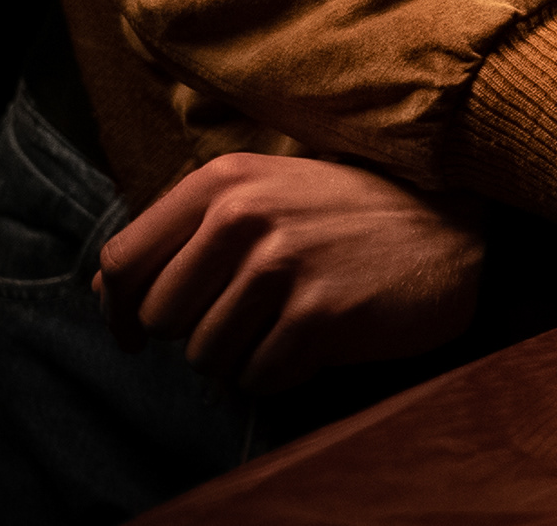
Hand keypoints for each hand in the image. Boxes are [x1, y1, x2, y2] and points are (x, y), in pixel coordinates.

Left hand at [95, 153, 480, 393]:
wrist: (452, 225)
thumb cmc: (348, 212)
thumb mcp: (265, 193)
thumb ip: (183, 231)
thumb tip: (105, 287)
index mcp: (225, 180)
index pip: (123, 260)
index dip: (119, 309)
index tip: (137, 332)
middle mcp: (247, 215)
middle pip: (160, 318)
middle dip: (195, 332)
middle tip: (244, 319)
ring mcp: (285, 265)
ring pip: (207, 356)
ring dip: (241, 356)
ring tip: (286, 325)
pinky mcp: (320, 315)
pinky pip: (258, 377)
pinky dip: (281, 372)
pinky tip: (315, 341)